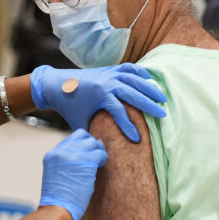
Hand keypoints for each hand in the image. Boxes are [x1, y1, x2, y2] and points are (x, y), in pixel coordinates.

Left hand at [31, 63, 166, 142]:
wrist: (56, 84)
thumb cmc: (69, 107)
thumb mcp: (80, 123)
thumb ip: (93, 135)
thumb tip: (105, 151)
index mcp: (99, 95)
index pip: (120, 112)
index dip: (129, 127)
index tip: (138, 139)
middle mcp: (106, 82)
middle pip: (133, 94)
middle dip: (149, 105)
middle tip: (162, 114)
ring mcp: (108, 73)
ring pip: (134, 79)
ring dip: (149, 88)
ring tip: (162, 98)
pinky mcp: (109, 69)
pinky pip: (128, 68)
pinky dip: (140, 72)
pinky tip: (150, 79)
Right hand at [38, 129, 107, 219]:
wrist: (57, 210)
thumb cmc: (59, 199)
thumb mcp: (56, 175)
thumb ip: (66, 162)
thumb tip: (84, 153)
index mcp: (52, 155)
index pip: (71, 139)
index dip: (82, 145)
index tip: (88, 153)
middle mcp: (60, 152)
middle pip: (82, 136)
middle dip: (91, 144)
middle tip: (96, 155)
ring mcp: (72, 155)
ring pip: (92, 142)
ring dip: (98, 151)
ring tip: (98, 162)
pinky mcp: (84, 162)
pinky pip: (99, 153)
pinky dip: (103, 158)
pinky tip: (101, 165)